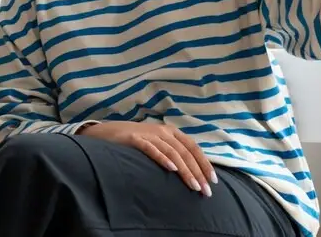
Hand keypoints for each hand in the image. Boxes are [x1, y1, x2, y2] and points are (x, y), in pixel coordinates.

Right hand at [81, 120, 215, 196]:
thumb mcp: (158, 142)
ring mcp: (149, 134)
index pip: (193, 147)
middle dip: (198, 172)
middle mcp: (162, 131)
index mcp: (171, 132)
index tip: (213, 180)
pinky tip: (171, 168)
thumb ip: (173, 151)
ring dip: (185, 170)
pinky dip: (163, 158)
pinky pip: (152, 149)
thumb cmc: (136, 141)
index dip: (204, 163)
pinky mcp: (135, 139)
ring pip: (172, 153)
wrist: (107, 132)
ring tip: (193, 186)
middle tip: (205, 191)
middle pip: (185, 152)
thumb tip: (193, 170)